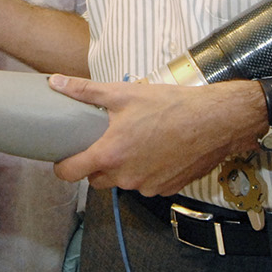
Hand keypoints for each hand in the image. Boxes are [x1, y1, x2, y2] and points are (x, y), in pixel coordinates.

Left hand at [48, 75, 261, 193]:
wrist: (216, 121)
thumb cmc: (172, 106)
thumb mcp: (124, 93)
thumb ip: (85, 91)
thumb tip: (56, 83)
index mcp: (110, 154)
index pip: (70, 173)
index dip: (62, 167)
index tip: (64, 158)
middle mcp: (126, 177)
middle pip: (96, 180)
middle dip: (95, 165)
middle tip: (104, 142)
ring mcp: (147, 186)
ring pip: (122, 182)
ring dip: (122, 168)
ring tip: (135, 142)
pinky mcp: (166, 189)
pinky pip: (146, 184)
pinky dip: (145, 172)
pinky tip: (156, 151)